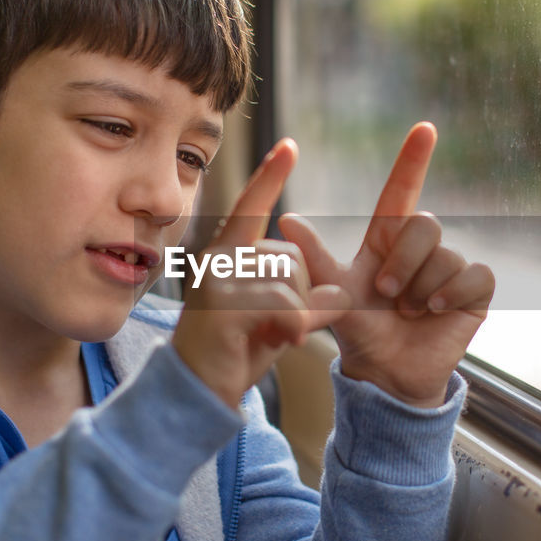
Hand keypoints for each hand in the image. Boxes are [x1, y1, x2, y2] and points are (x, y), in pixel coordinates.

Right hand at [172, 140, 350, 408]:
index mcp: (228, 254)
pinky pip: (283, 302)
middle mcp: (218, 259)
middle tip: (285, 324)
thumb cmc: (236, 352)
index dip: (270, 177)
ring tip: (280, 335)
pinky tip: (285, 342)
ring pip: (290, 278)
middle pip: (292, 255)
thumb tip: (343, 291)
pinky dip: (296, 325)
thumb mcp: (277, 319)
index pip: (252, 207)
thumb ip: (303, 298)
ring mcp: (217, 280)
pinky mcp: (222, 306)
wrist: (197, 393)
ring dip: (301, 313)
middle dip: (305, 293)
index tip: (288, 146)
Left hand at [279, 123, 493, 407]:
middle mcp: (422, 248)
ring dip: (422, 287)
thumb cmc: (360, 331)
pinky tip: (436, 311)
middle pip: (424, 223)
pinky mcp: (474, 291)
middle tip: (387, 293)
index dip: (413, 159)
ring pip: (447, 254)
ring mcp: (451, 267)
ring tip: (408, 312)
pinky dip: (452, 293)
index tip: (424, 127)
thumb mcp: (335, 296)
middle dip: (403, 260)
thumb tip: (287, 219)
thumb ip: (316, 260)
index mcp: (387, 240)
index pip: (402, 190)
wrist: (388, 374)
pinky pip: (473, 274)